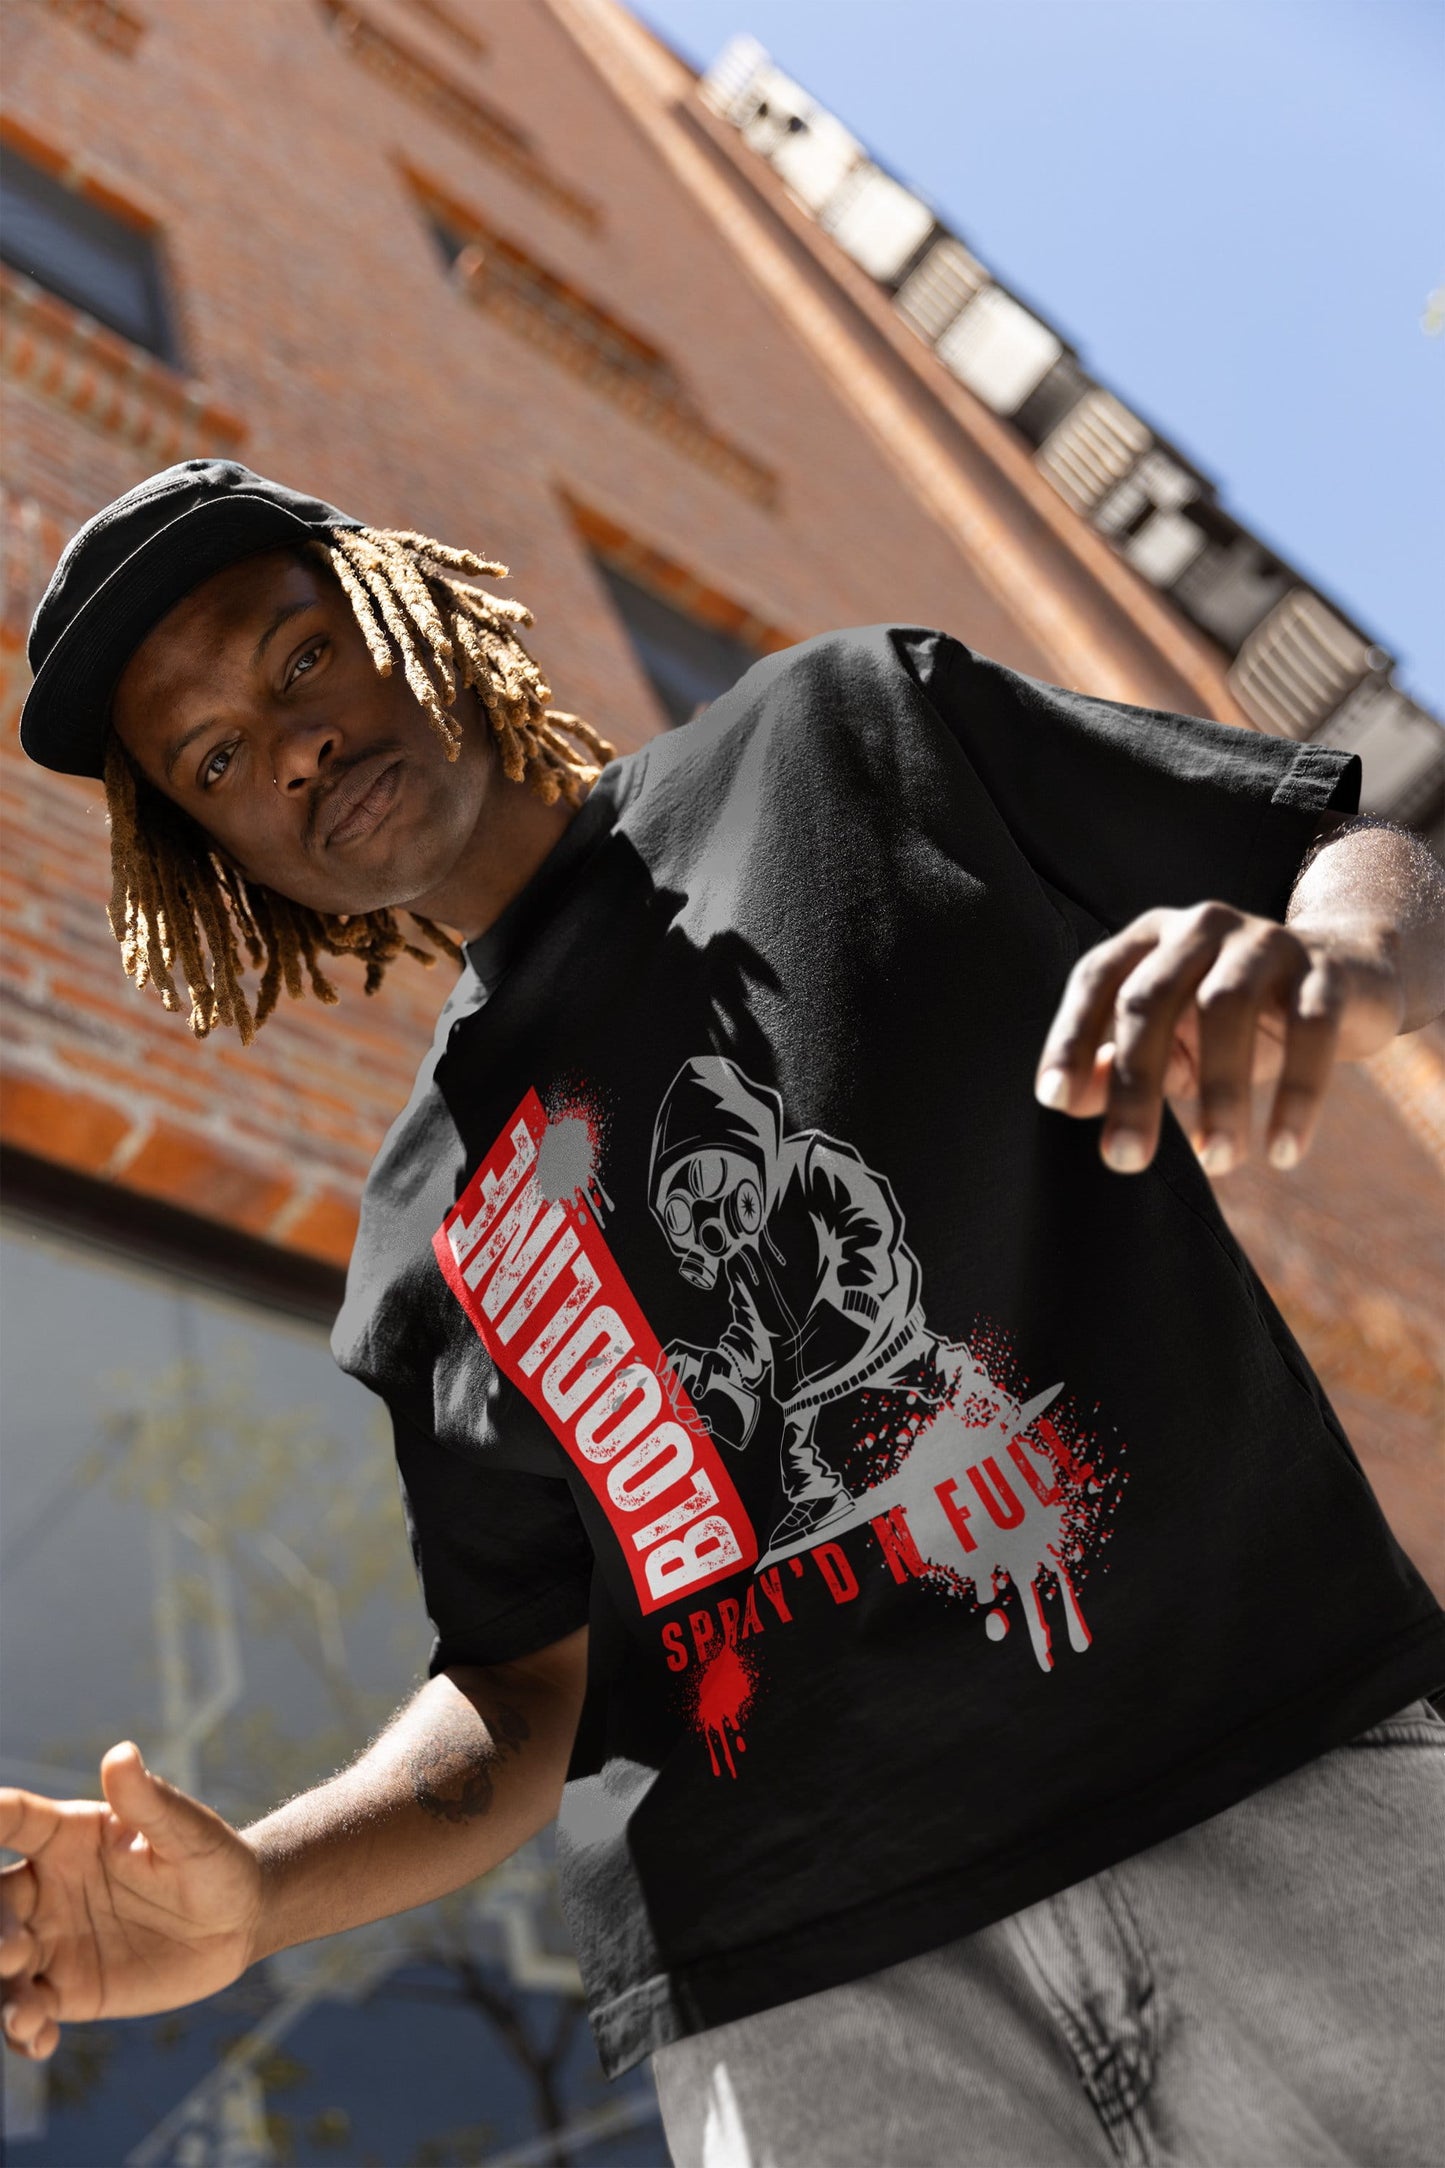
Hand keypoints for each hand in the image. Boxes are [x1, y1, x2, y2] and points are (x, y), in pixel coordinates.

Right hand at [1, 1742, 261, 2061]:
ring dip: (1, 1990)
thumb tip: (121, 1754)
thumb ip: (151, 1802)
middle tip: (13, 1948)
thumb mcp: (189, 1833)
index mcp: (69, 1836)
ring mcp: (51, 1941)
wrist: (237, 1922)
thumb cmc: (213, 1860)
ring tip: (26, 2012)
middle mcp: (47, 1887)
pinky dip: (24, 2031)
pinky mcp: (66, 1990)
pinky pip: (28, 2013)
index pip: (16, 1820)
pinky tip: (42, 2040)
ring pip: (1, 1966)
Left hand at [1033, 900, 1404, 1175]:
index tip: (1055, 1100)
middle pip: (1151, 998)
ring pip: (1225, 1007)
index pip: (1096, 980)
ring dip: (1218, 1093)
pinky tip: (1282, 1152)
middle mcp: (1200, 927)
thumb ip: (1116, 1068)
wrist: (1346, 982)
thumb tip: (1068, 1101)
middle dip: (1134, 1083)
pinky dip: (1297, 1095)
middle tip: (1124, 1160)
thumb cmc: (1234, 1023)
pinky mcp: (1326, 972)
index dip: (1070, 1036)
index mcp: (1150, 939)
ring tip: (1217, 1161)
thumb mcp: (1172, 1044)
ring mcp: (1265, 942)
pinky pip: (1309, 1030)